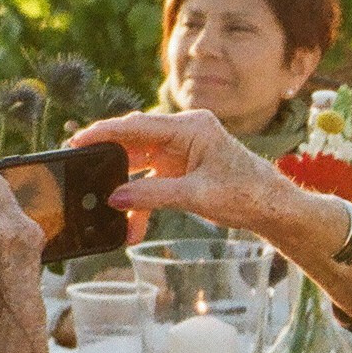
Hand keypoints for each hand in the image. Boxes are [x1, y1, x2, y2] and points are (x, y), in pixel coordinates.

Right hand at [69, 109, 294, 238]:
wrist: (274, 208)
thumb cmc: (246, 194)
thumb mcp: (197, 197)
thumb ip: (154, 195)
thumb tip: (116, 198)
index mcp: (191, 127)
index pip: (138, 126)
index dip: (104, 132)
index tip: (78, 141)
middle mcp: (185, 133)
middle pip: (135, 142)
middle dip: (109, 161)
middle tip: (79, 172)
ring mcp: (183, 151)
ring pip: (141, 164)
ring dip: (125, 188)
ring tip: (102, 205)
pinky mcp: (184, 169)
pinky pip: (154, 182)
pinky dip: (143, 202)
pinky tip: (131, 227)